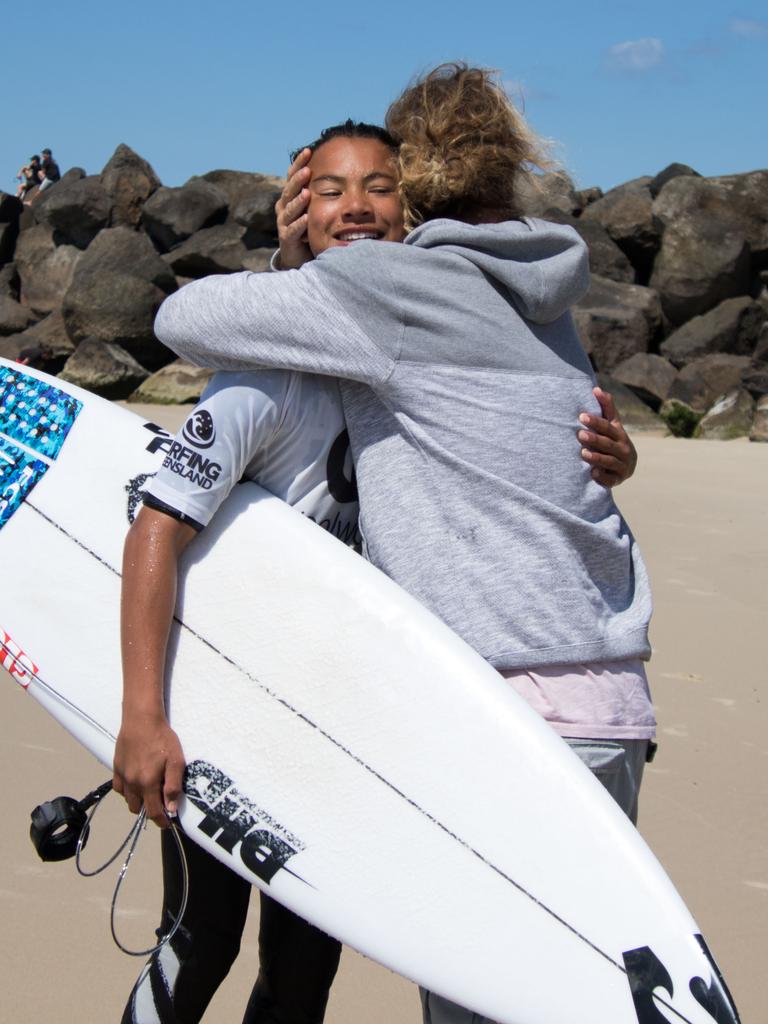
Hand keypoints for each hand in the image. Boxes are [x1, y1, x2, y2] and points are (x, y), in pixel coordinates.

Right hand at [113, 712, 185, 827]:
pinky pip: (120, 788)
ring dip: (139, 801)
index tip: (167, 823)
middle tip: (161, 803)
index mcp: (147, 783)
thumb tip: (171, 808)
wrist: (142, 720)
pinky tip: (136, 783)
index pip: (152, 812)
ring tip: (150, 792)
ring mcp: (122, 776)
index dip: (161, 821)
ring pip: (128, 800)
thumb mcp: (176, 761)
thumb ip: (173, 786)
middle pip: (139, 808)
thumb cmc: (162, 738)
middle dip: (150, 810)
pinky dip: (128, 791)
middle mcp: (132, 783)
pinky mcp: (116, 767)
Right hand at [275, 147, 312, 269]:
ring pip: (289, 209)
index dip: (299, 163)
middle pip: (290, 190)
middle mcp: (284, 207)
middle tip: (307, 170)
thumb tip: (339, 167)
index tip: (308, 150)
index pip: (293, 175)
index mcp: (291, 196)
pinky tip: (306, 218)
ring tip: (306, 193)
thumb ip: (320, 190)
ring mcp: (284, 222)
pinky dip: (299, 224)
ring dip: (298, 201)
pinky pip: (292, 230)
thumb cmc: (309, 227)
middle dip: (298, 180)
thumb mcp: (314, 206)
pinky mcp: (287, 238)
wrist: (299, 254)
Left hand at [578, 386, 636, 486]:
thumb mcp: (612, 425)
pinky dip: (602, 477)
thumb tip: (596, 389)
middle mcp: (623, 450)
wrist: (624, 467)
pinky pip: (610, 479)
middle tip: (580, 434)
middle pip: (608, 444)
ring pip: (609, 461)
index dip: (596, 421)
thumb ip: (606, 408)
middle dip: (594, 439)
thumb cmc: (614, 441)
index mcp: (620, 435)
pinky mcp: (618, 479)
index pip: (608, 427)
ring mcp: (622, 466)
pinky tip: (592, 473)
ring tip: (583, 453)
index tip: (581, 416)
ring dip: (596, 457)